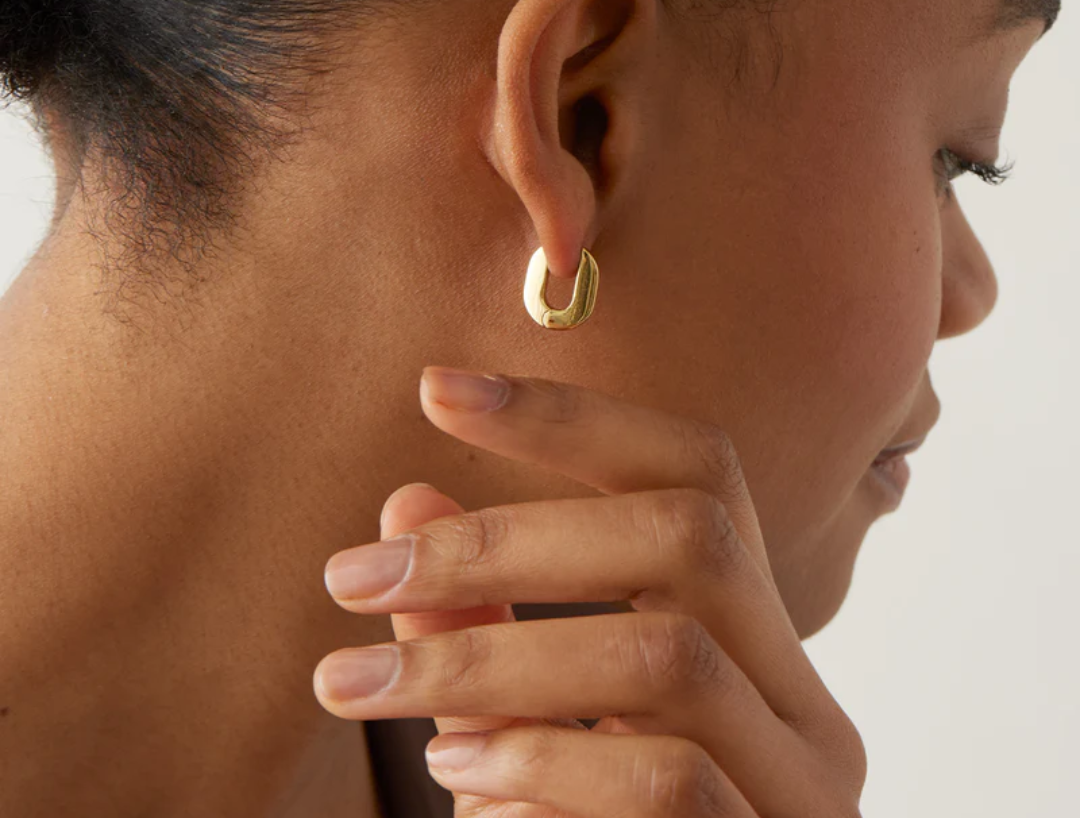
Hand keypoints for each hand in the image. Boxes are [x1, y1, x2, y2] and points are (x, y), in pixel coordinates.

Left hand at [313, 368, 866, 815]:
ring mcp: (805, 792)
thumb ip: (475, 622)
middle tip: (353, 574)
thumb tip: (406, 502)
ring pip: (668, 656)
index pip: (695, 468)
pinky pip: (668, 781)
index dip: (571, 417)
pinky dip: (544, 766)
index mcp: (754, 641)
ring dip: (494, 662)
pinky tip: (462, 782)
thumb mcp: (517, 717)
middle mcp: (806, 702)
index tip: (436, 386)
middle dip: (506, 540)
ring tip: (371, 689)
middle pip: (687, 534)